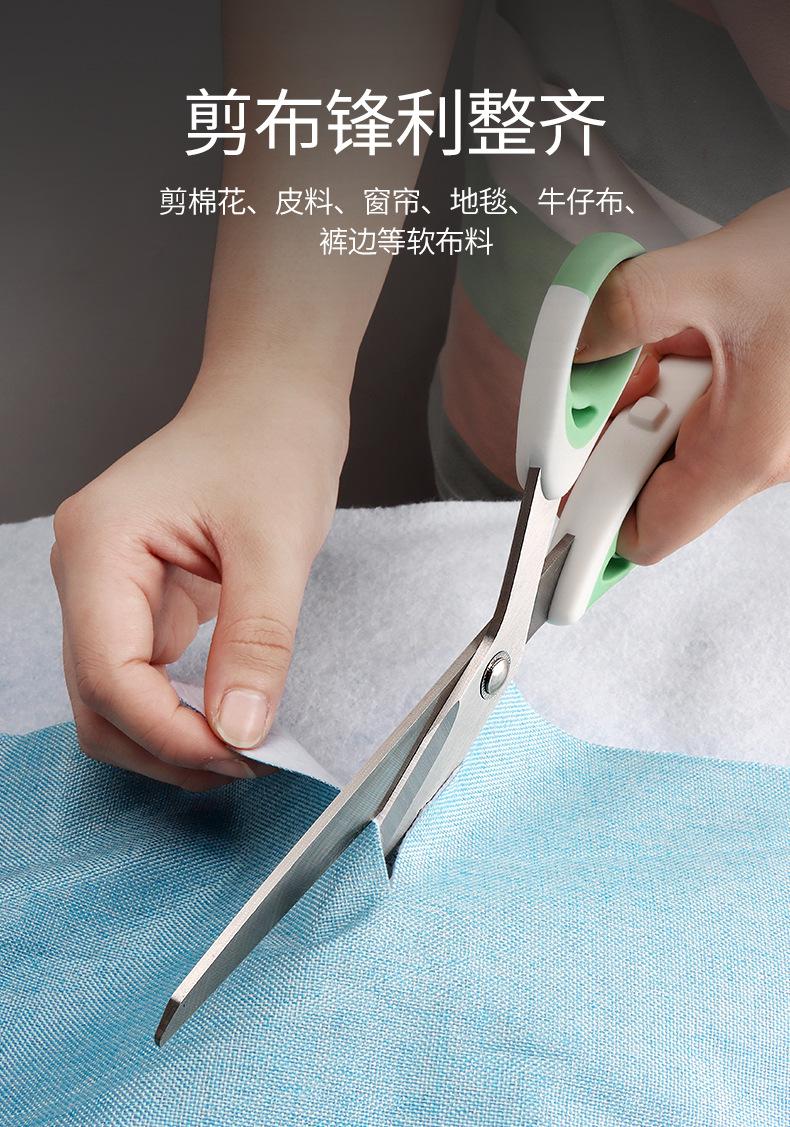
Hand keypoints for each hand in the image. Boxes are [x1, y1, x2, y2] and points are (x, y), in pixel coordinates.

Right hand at [51, 368, 347, 789]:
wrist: (272, 402)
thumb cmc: (270, 444)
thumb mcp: (277, 544)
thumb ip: (257, 641)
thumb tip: (240, 732)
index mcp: (99, 545)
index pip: (108, 674)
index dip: (171, 733)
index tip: (242, 754)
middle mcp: (85, 573)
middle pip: (98, 702)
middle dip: (168, 748)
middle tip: (249, 761)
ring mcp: (106, 592)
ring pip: (115, 702)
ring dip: (174, 740)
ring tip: (247, 747)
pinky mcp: (137, 605)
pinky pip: (146, 681)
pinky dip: (184, 712)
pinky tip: (234, 718)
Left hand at [577, 189, 789, 563]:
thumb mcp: (708, 273)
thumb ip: (619, 313)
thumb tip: (569, 350)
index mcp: (743, 453)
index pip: (642, 538)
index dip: (589, 516)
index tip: (554, 479)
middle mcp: (762, 462)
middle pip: (651, 486)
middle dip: (617, 432)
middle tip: (619, 368)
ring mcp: (773, 440)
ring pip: (678, 446)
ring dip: (654, 397)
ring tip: (678, 335)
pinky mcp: (777, 413)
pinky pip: (709, 416)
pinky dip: (684, 380)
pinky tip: (701, 332)